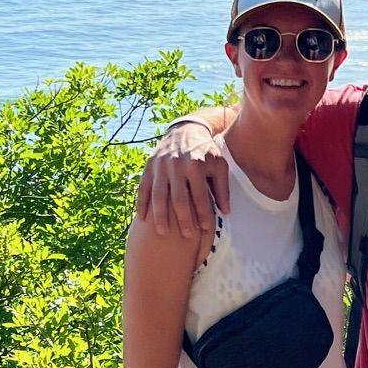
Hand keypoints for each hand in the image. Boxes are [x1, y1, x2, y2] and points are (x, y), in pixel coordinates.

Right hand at [135, 123, 230, 241]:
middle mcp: (177, 165)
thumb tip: (225, 212)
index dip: (203, 214)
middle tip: (187, 236)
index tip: (204, 230)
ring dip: (159, 216)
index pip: (200, 196)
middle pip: (179, 199)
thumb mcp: (219, 165)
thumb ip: (222, 188)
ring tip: (162, 233)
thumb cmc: (206, 152)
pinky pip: (143, 187)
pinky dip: (142, 203)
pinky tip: (142, 218)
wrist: (185, 130)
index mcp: (196, 165)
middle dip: (183, 220)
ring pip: (159, 195)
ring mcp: (161, 166)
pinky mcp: (149, 166)